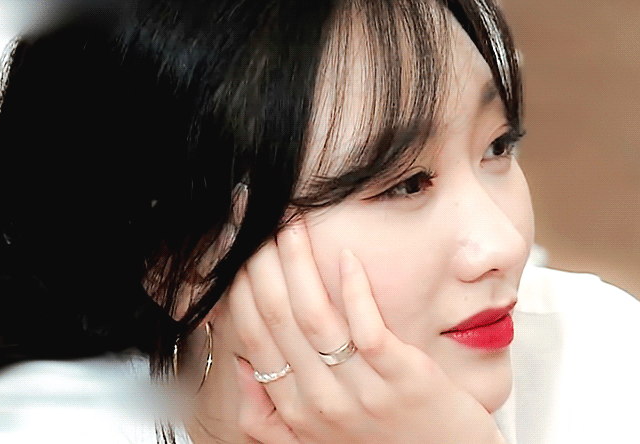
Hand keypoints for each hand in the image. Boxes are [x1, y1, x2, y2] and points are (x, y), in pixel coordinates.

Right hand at [228, 219, 505, 443]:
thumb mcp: (312, 443)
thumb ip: (267, 416)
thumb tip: (241, 367)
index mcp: (294, 410)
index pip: (253, 336)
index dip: (240, 286)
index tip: (236, 248)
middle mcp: (319, 401)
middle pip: (278, 317)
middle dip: (261, 261)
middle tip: (257, 218)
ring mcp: (361, 390)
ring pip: (314, 315)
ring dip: (299, 263)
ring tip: (292, 224)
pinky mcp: (402, 378)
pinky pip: (367, 326)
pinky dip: (353, 288)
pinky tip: (347, 256)